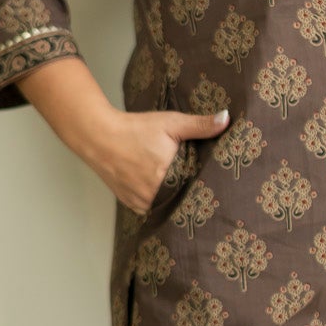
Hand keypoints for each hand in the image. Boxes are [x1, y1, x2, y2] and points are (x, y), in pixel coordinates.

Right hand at [89, 105, 232, 213]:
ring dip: (172, 196)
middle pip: (180, 198)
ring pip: (166, 204)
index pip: (195, 189)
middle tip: (198, 180)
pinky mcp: (130, 204)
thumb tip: (226, 119)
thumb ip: (200, 125)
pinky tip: (162, 187)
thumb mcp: (171, 123)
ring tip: (180, 184)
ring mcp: (140, 203)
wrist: (98, 136)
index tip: (213, 179)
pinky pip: (151, 206)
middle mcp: (153, 197)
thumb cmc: (135, 129)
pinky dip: (157, 198)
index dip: (203, 184)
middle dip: (188, 190)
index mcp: (167, 179)